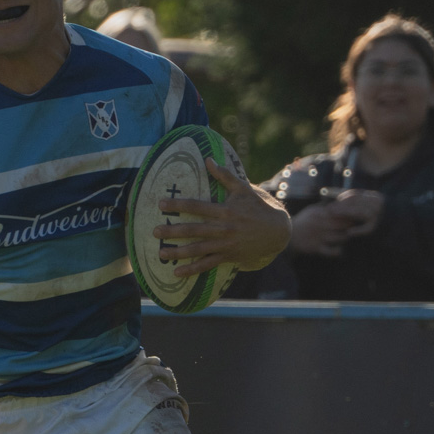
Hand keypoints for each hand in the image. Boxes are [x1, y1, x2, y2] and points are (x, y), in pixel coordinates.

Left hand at [152, 159, 291, 276]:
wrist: (278, 231)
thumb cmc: (258, 207)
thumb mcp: (244, 189)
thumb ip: (225, 175)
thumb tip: (208, 160)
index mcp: (225, 210)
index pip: (197, 207)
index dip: (178, 205)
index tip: (160, 204)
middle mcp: (223, 228)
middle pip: (193, 230)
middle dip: (172, 231)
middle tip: (154, 231)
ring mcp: (225, 245)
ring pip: (198, 250)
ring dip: (178, 252)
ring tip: (160, 253)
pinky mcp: (228, 257)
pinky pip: (208, 265)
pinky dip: (192, 270)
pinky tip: (177, 273)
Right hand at [287, 188, 375, 256]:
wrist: (288, 235)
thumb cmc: (303, 221)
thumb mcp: (312, 210)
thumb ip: (324, 206)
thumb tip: (338, 202)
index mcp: (320, 214)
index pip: (339, 213)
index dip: (349, 215)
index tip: (356, 215)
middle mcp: (320, 225)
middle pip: (341, 225)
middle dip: (350, 226)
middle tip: (357, 226)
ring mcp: (319, 237)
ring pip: (338, 237)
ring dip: (345, 237)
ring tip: (349, 236)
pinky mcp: (316, 248)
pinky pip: (329, 251)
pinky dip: (337, 251)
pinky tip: (340, 250)